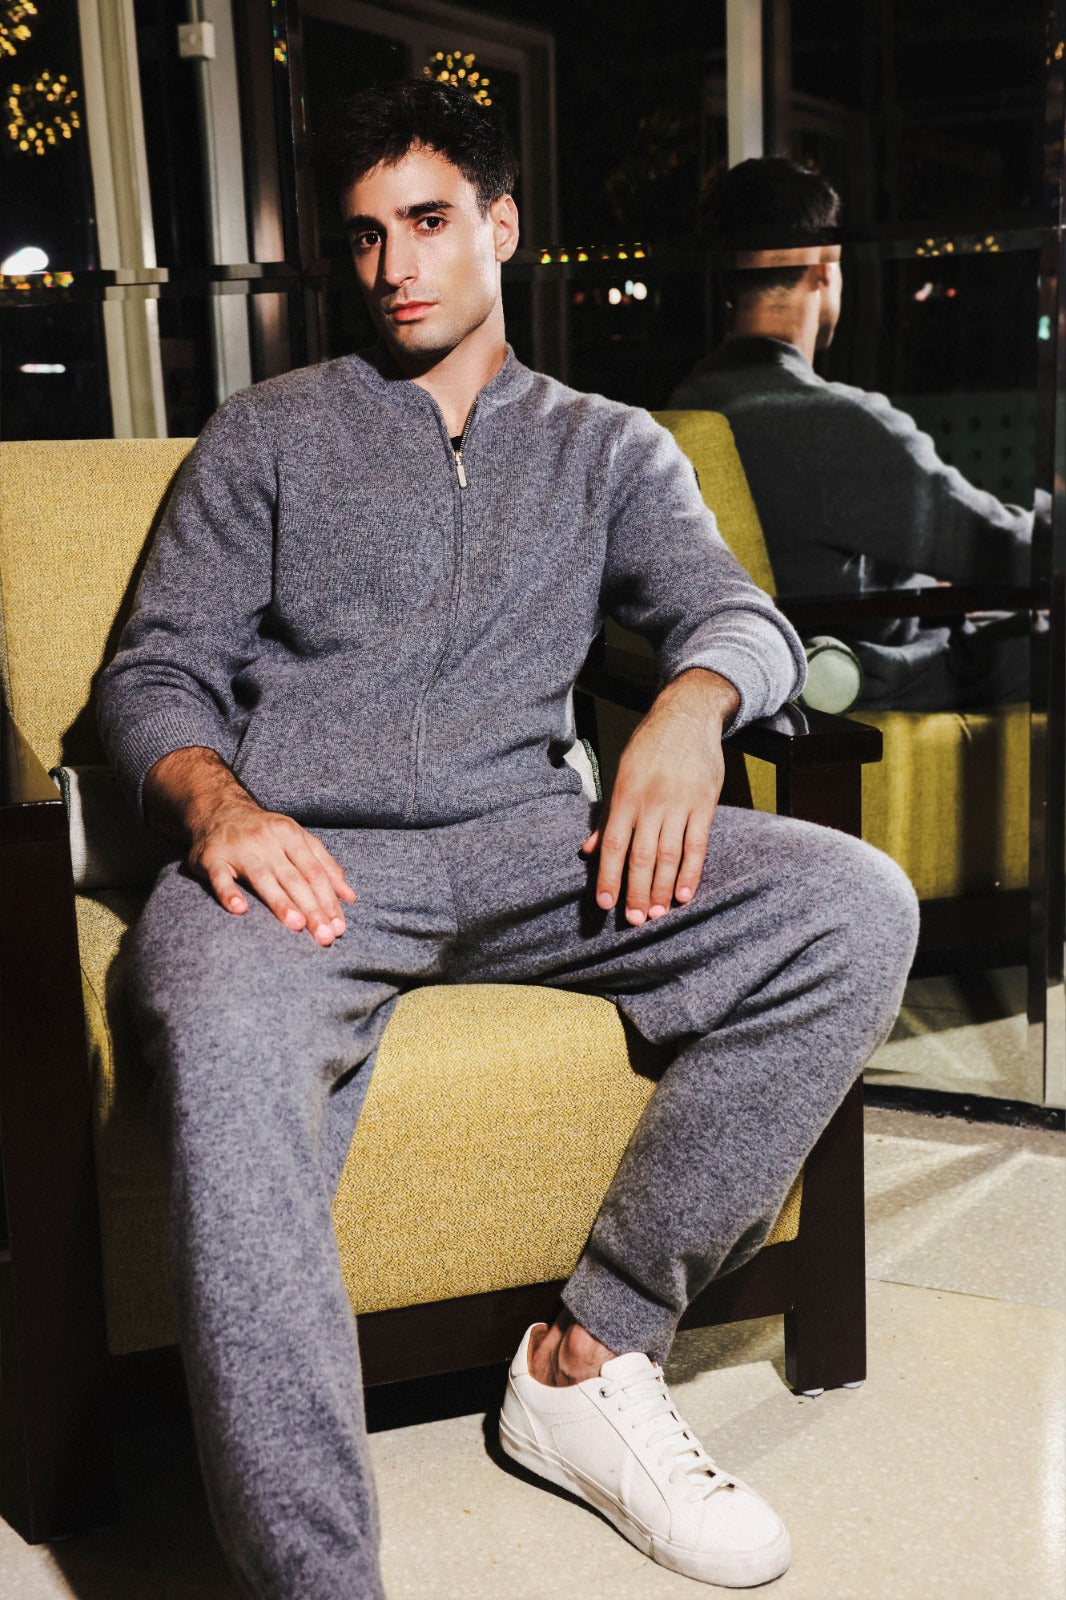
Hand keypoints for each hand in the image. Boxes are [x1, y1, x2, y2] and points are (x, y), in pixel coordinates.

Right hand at [144, 747, 355, 945]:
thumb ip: (325, 866)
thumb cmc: (265, 832)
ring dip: (280, 902)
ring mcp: (239, 849)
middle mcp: (266, 840)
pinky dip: (229, 893)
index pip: (314, 872)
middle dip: (312, 908)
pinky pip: (220, 878)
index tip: (340, 926)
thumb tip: (350, 897)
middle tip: (325, 936)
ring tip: (297, 925)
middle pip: (294, 878)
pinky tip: (240, 910)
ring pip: (263, 877)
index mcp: (290, 835)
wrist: (218, 809)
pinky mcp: (212, 859)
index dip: (329, 900)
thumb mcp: (298, 839)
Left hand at [581, 669, 737, 924]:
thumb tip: (590, 851)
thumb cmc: (649, 747)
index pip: (614, 845)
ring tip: (655, 914)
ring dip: (661, 888)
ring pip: (669, 855)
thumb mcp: (621, 774)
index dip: (609, 877)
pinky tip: (683, 894)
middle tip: (633, 920)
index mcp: (625, 795)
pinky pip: (698, 844)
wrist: (687, 715)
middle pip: (641, 856)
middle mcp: (651, 801)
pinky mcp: (705, 803)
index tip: (605, 905)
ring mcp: (680, 803)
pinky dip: (691, 872)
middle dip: (636, 891)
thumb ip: (608, 816)